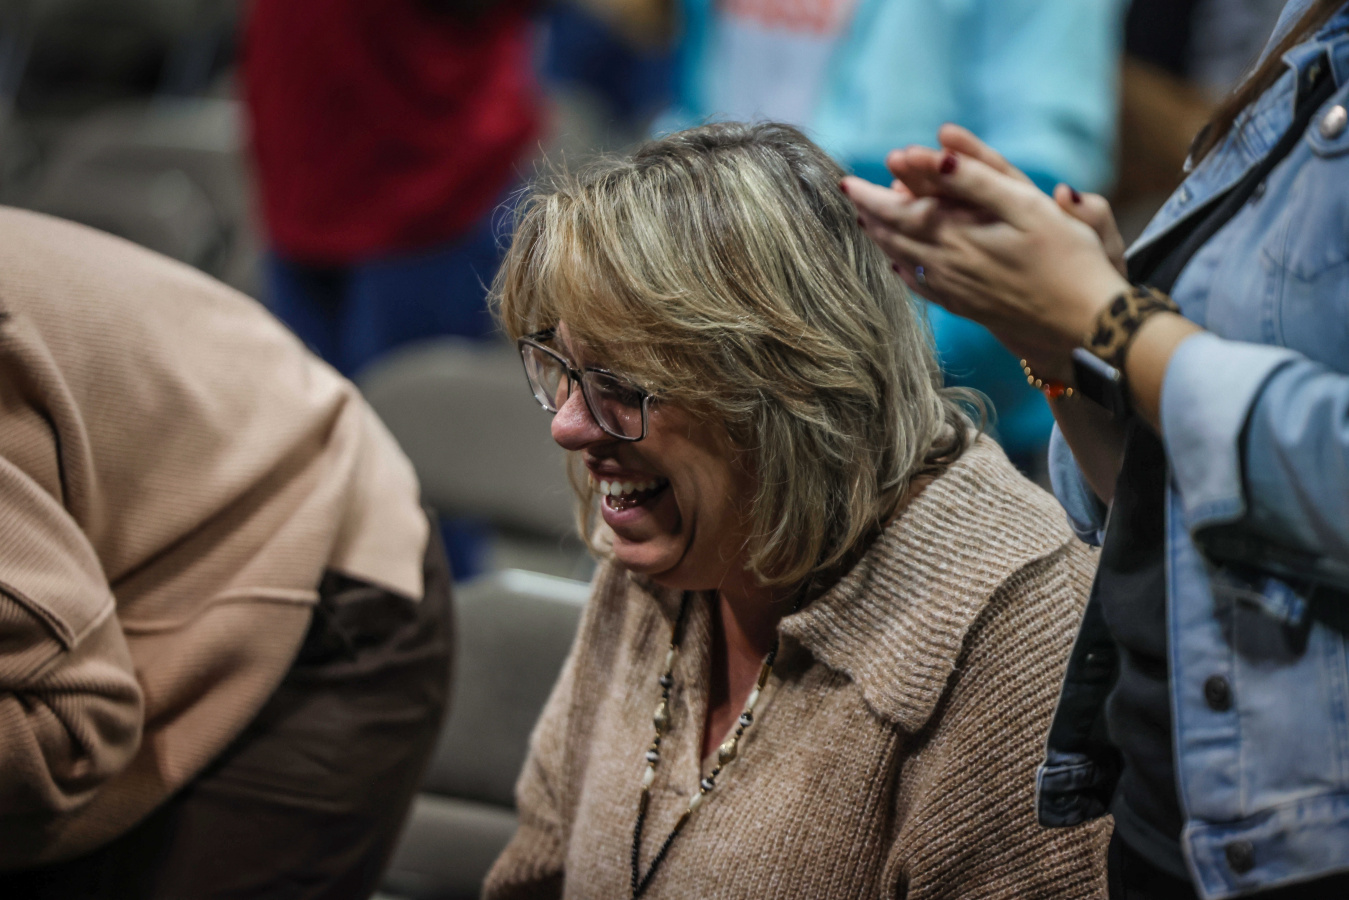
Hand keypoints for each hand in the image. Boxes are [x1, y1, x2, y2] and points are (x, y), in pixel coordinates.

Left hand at [843, 139, 1128, 370]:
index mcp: (958, 235)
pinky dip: (905, 271)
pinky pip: (925, 287)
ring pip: (905, 261)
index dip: (870, 196)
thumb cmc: (1068, 261)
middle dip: (871, 215)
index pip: (899, 211)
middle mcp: (949, 264)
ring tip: (867, 225)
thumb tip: (937, 157)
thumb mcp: (1029, 207)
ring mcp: (957, 290)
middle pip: (895, 236)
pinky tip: (900, 268)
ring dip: (883, 240)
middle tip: (850, 200)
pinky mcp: (969, 307)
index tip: (845, 183)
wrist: (1084, 327)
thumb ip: (980, 180)